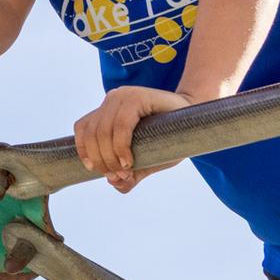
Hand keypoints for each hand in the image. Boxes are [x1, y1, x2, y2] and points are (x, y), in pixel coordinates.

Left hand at [73, 85, 194, 190]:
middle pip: (92, 134)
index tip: (98, 171)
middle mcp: (112, 99)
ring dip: (111, 157)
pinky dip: (120, 146)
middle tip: (119, 176)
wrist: (197, 119)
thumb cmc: (171, 138)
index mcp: (108, 109)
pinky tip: (128, 160)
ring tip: (126, 171)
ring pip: (103, 131)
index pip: (83, 129)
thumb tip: (114, 183)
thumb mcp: (147, 159)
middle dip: (102, 161)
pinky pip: (121, 125)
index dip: (85, 152)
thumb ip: (130, 172)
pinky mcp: (137, 97)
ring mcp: (124, 96)